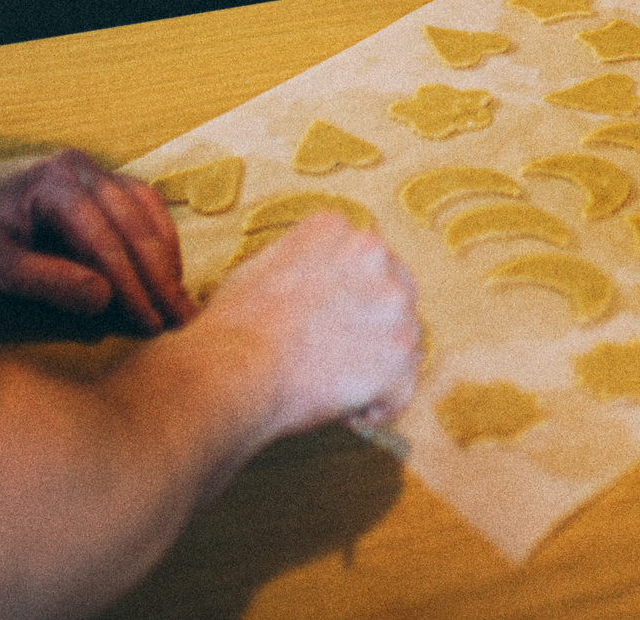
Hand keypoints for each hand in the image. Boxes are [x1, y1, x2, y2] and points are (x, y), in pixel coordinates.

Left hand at [0, 148, 191, 333]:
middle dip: (158, 277)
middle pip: (132, 224)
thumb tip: (104, 298)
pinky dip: (162, 242)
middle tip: (179, 320)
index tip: (147, 323)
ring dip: (167, 261)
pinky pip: (148, 207)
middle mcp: (79, 168)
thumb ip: (43, 281)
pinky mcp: (107, 183)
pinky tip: (169, 275)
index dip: (129, 284)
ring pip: (147, 213)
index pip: (101, 238)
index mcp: (50, 183)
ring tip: (181, 304)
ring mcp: (96, 172)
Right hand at [205, 213, 423, 437]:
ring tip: (334, 385)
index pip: (365, 261)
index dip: (351, 296)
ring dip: (378, 366)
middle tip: (338, 355)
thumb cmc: (235, 326)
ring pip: (403, 340)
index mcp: (338, 229)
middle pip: (394, 293)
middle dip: (374, 325)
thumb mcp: (262, 266)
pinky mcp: (398, 354)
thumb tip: (312, 279)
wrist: (235, 367)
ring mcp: (393, 305)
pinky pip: (402, 387)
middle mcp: (374, 255)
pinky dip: (380, 404)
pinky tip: (348, 410)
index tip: (333, 319)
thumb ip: (304, 263)